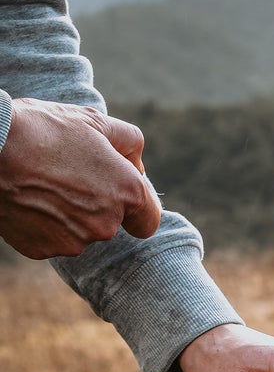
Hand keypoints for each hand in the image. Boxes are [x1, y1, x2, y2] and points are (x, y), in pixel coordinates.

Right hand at [0, 98, 160, 257]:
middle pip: (109, 223)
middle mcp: (106, 225)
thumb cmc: (43, 130)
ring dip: (68, 212)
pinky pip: (50, 238)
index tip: (118, 193)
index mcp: (126, 193)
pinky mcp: (44, 250)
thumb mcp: (93, 121)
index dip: (136, 206)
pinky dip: (43, 222)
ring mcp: (74, 242)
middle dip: (96, 202)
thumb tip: (137, 164)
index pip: (147, 220)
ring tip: (42, 181)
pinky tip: (28, 197)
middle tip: (67, 173)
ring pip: (79, 231)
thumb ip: (128, 142)